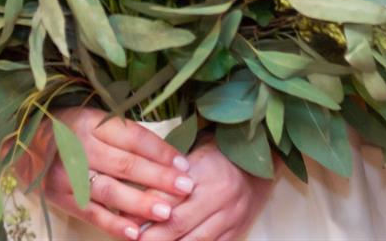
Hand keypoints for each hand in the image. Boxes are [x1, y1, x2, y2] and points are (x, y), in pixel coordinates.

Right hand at [30, 106, 194, 240]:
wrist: (22, 144)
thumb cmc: (69, 129)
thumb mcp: (93, 119)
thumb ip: (123, 135)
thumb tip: (167, 155)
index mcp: (91, 122)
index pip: (133, 137)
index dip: (160, 151)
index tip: (184, 164)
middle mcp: (78, 146)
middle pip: (125, 164)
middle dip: (158, 177)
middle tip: (185, 188)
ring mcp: (67, 174)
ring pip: (110, 190)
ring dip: (140, 203)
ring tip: (166, 211)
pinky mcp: (60, 197)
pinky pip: (91, 213)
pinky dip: (114, 225)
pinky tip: (135, 233)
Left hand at [140, 138, 274, 240]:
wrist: (259, 165)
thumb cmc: (219, 155)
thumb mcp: (194, 154)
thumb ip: (168, 175)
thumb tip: (135, 197)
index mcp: (204, 170)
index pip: (168, 194)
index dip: (144, 210)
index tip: (125, 220)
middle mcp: (219, 196)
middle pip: (178, 223)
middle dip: (151, 237)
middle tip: (132, 239)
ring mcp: (230, 217)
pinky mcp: (236, 232)